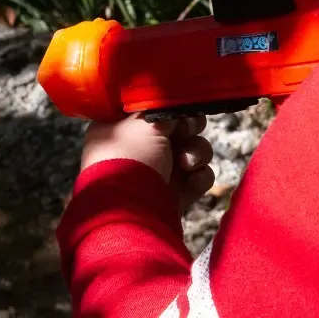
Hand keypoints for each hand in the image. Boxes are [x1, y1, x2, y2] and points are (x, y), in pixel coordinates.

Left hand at [82, 114, 214, 212]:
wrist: (130, 214)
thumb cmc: (130, 158)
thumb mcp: (145, 121)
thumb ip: (165, 107)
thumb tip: (178, 106)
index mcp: (119, 128)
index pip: (149, 107)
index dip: (168, 104)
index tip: (178, 103)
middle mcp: (137, 148)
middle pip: (177, 127)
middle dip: (189, 127)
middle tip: (188, 129)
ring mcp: (157, 173)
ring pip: (193, 150)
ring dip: (197, 152)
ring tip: (187, 163)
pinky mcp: (174, 195)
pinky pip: (198, 177)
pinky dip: (199, 177)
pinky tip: (191, 181)